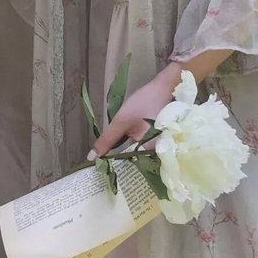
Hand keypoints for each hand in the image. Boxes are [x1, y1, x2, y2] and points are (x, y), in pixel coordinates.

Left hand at [87, 50, 233, 159]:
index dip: (114, 169)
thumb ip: (107, 140)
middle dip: (120, 166)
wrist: (166, 87)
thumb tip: (91, 158)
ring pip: (139, 158)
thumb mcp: (122, 121)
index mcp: (151, 152)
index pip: (129, 168)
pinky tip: (124, 151)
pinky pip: (144, 152)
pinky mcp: (160, 144)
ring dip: (126, 158)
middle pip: (135, 165)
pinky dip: (134, 151)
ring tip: (110, 162)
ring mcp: (161, 149)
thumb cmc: (145, 103)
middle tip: (102, 168)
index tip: (100, 170)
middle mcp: (159, 155)